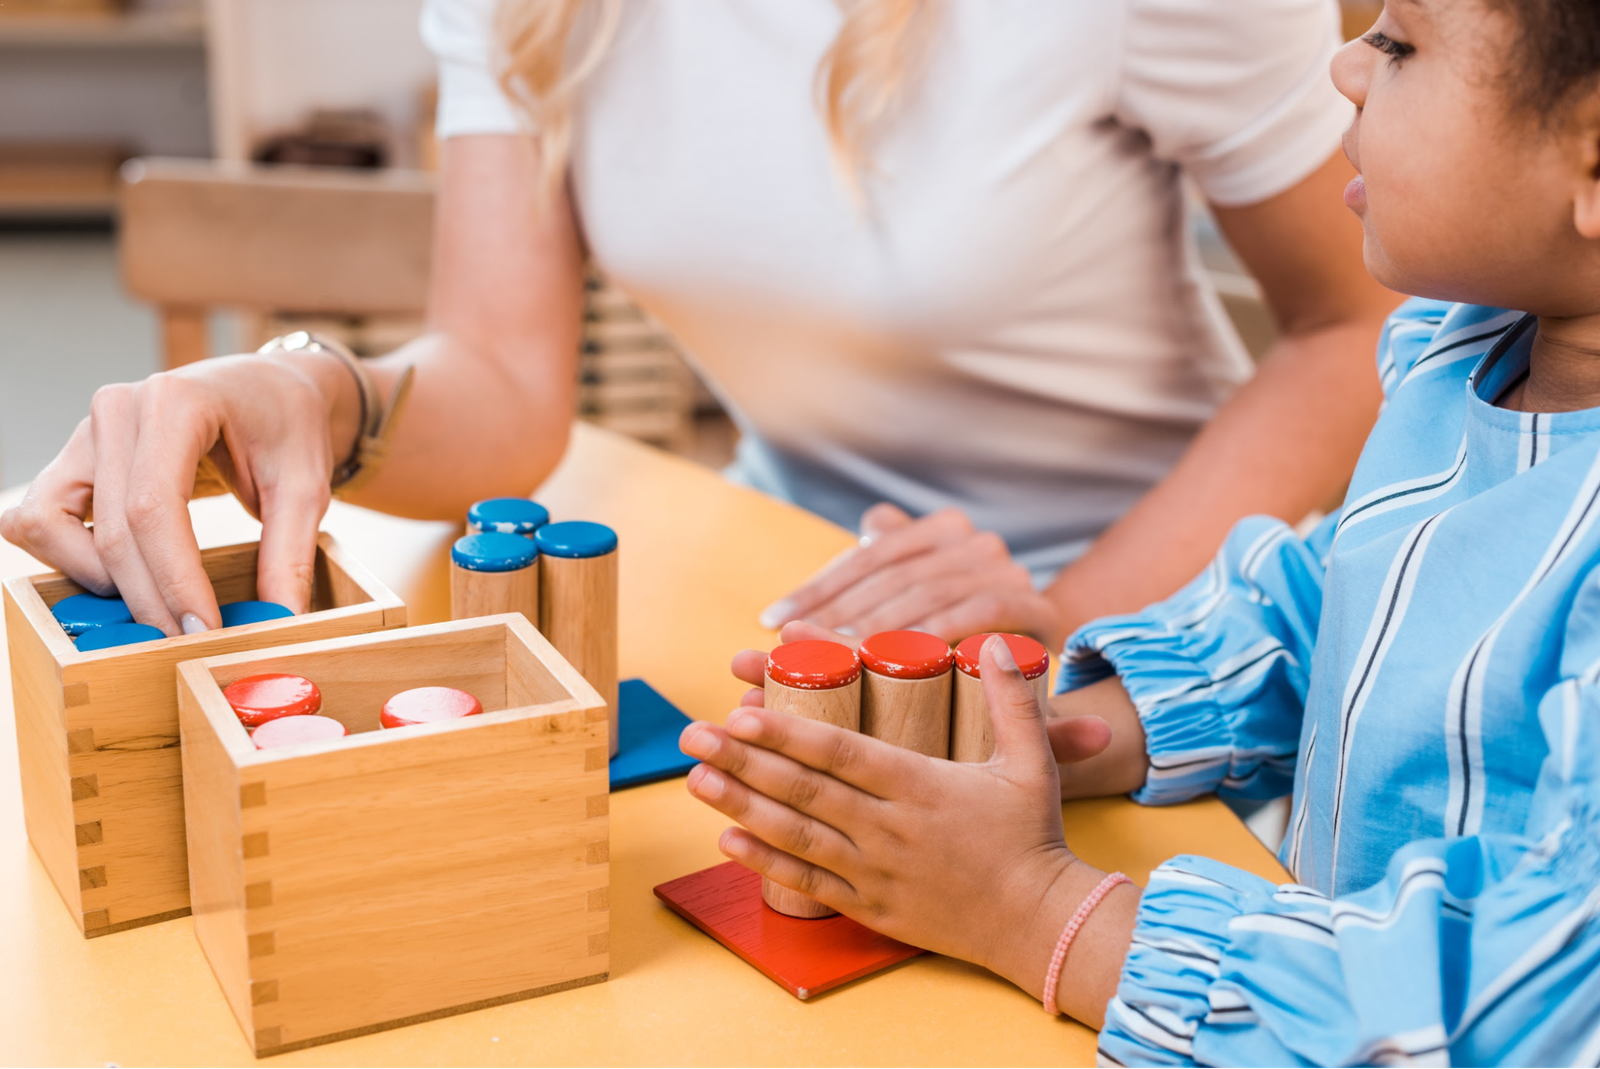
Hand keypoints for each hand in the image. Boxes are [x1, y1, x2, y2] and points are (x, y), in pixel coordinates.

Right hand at [0, 352, 354, 634]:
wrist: (268, 390)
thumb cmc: (287, 427)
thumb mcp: (307, 485)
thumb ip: (290, 553)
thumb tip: (279, 622)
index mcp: (175, 401)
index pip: (155, 508)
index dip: (174, 579)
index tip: (202, 631)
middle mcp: (118, 410)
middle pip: (114, 529)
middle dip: (150, 598)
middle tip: (189, 644)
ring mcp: (85, 433)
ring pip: (57, 528)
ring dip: (100, 582)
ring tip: (159, 606)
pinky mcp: (72, 460)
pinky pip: (37, 519)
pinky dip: (66, 557)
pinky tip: (122, 578)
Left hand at [685, 635, 1118, 990]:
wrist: (1041, 922)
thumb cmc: (1033, 838)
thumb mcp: (1032, 761)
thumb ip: (1013, 701)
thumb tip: (1001, 647)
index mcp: (921, 785)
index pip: (841, 752)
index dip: (787, 732)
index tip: (743, 712)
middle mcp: (889, 828)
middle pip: (804, 789)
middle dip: (743, 760)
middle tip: (695, 734)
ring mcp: (876, 871)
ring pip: (796, 835)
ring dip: (741, 805)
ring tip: (696, 779)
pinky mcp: (872, 907)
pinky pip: (809, 884)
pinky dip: (765, 863)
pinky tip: (726, 840)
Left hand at [758, 504, 1065, 648]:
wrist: (1039, 664)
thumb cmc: (961, 638)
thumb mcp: (920, 597)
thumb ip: (887, 566)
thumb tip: (868, 523)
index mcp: (942, 529)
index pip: (869, 555)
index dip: (818, 586)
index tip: (771, 621)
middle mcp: (977, 540)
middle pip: (891, 576)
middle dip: (836, 612)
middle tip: (788, 648)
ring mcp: (1008, 570)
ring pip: (925, 595)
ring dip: (873, 629)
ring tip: (829, 660)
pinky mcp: (1035, 607)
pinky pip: (974, 615)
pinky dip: (932, 634)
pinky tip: (892, 660)